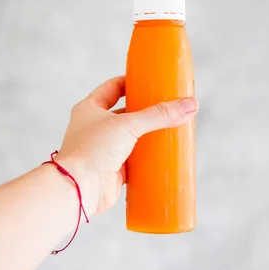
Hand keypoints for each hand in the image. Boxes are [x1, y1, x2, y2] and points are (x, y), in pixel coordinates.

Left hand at [56, 76, 198, 215]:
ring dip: (147, 135)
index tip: (150, 81)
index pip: (112, 88)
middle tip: (166, 106)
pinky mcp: (112, 169)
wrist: (79, 189)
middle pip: (124, 113)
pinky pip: (133, 161)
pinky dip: (147, 158)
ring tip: (170, 128)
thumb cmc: (92, 150)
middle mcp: (94, 127)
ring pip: (130, 138)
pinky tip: (163, 155)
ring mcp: (103, 149)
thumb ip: (159, 115)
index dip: (131, 82)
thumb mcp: (128, 125)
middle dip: (145, 111)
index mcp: (90, 108)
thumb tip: (189, 105)